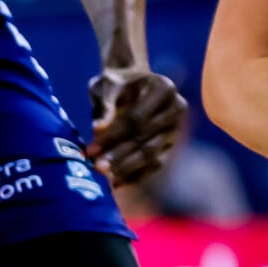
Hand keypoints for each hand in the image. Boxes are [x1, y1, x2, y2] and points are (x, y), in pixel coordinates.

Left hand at [86, 67, 187, 186]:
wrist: (128, 87)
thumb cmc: (116, 84)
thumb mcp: (107, 86)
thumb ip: (104, 105)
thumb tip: (98, 129)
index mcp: (164, 88)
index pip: (138, 118)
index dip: (114, 136)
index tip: (90, 149)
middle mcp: (177, 108)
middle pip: (146, 138)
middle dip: (119, 154)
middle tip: (96, 166)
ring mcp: (175, 129)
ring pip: (152, 155)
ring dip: (126, 168)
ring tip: (104, 176)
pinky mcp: (170, 145)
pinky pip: (155, 165)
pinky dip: (135, 176)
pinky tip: (116, 183)